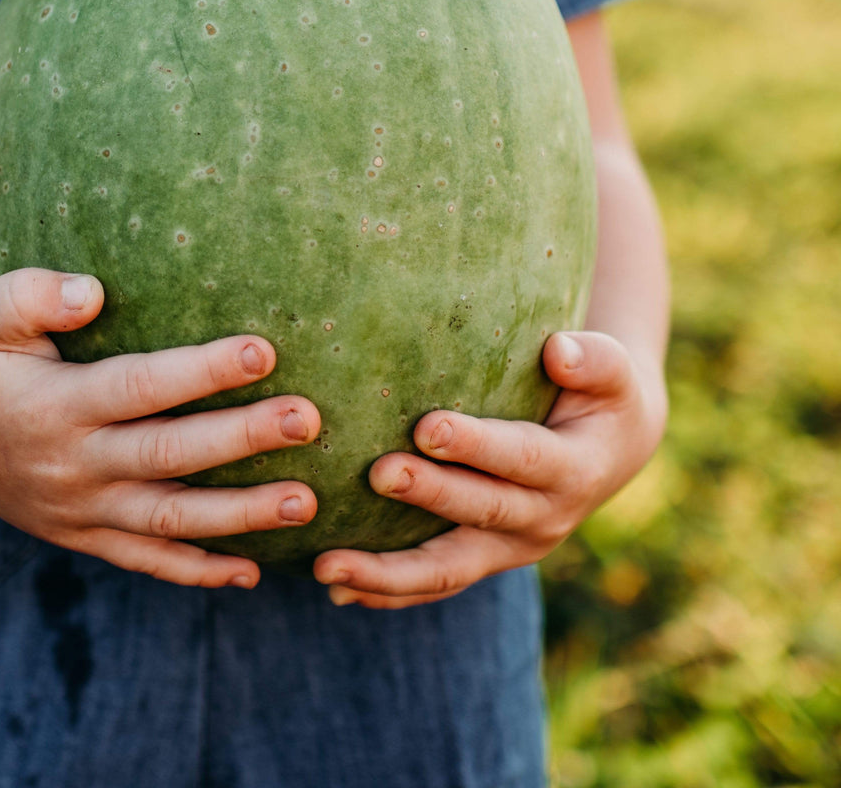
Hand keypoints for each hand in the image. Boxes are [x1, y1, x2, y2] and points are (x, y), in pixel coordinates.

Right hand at [0, 267, 320, 589]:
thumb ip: (31, 295)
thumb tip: (92, 292)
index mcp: (51, 405)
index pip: (140, 387)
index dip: (202, 371)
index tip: (264, 349)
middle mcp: (70, 465)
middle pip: (169, 457)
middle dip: (243, 440)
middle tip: (310, 420)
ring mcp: (76, 509)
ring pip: (168, 522)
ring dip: (240, 516)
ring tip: (306, 503)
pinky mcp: (79, 534)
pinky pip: (143, 561)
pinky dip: (195, 572)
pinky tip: (250, 572)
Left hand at [313, 331, 666, 607]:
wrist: (610, 451)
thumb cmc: (600, 394)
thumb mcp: (613, 371)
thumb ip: (593, 359)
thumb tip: (559, 351)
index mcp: (572, 469)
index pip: (522, 458)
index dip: (477, 446)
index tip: (427, 427)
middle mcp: (543, 519)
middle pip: (478, 512)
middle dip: (427, 495)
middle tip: (377, 474)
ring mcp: (510, 548)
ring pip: (447, 570)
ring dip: (387, 573)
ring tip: (328, 566)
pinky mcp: (483, 559)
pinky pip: (434, 584)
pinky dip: (387, 592)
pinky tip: (338, 592)